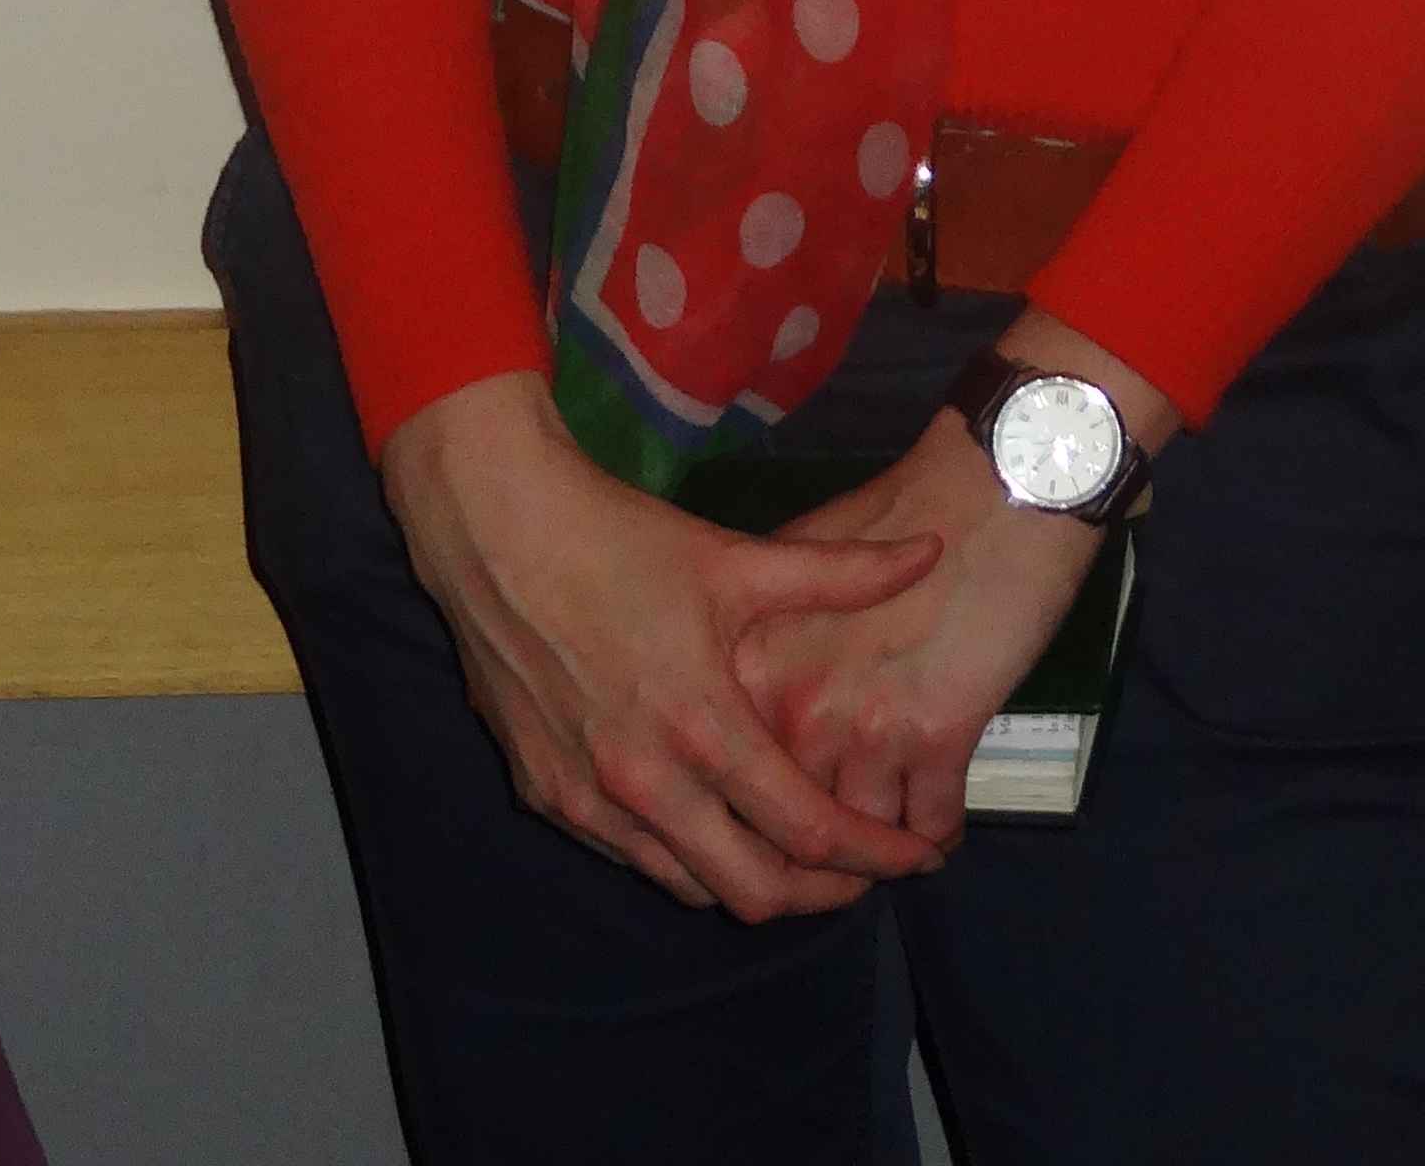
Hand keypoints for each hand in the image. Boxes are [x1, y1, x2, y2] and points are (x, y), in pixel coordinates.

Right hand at [378, 371, 952, 921]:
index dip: (873, 855)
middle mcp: (645, 782)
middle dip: (822, 895)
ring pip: (688, 887)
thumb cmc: (619, 539)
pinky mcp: (545, 797)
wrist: (496, 529)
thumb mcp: (736, 558)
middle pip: (753, 891)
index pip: (807, 830)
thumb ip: (840, 572)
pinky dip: (680, 857)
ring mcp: (588, 800)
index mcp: (702, 724)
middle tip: (861, 873)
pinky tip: (706, 821)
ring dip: (749, 880)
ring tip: (792, 852)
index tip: (915, 858)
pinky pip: (630, 858)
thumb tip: (928, 554)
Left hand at [731, 310, 1173, 853]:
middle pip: (788, 822)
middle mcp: (792, 705)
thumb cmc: (903, 512)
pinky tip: (940, 826)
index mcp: (750, 661)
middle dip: (818, 852)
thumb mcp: (806, 564)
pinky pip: (930, 825)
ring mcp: (861, 728)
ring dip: (882, 847)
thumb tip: (753, 690)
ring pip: (862, 837)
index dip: (754, 811)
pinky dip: (937, 833)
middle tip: (841, 859)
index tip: (774, 824)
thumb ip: (773, 634)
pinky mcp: (935, 741)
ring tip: (894, 848)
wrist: (994, 488)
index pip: (730, 775)